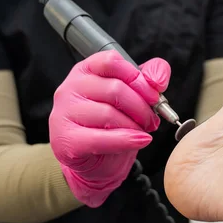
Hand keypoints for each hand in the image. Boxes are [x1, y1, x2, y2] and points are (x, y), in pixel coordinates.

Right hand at [49, 50, 170, 206]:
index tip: (153, 95)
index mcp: (86, 70)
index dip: (137, 78)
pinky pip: (101, 139)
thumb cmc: (113, 124)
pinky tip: (140, 141)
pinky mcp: (66, 139)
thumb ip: (150, 76)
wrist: (96, 161)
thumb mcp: (133, 94)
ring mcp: (64, 113)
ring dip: (134, 125)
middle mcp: (70, 87)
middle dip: (141, 107)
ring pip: (108, 114)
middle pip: (114, 89)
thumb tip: (158, 80)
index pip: (111, 61)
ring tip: (142, 132)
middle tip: (152, 120)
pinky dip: (127, 141)